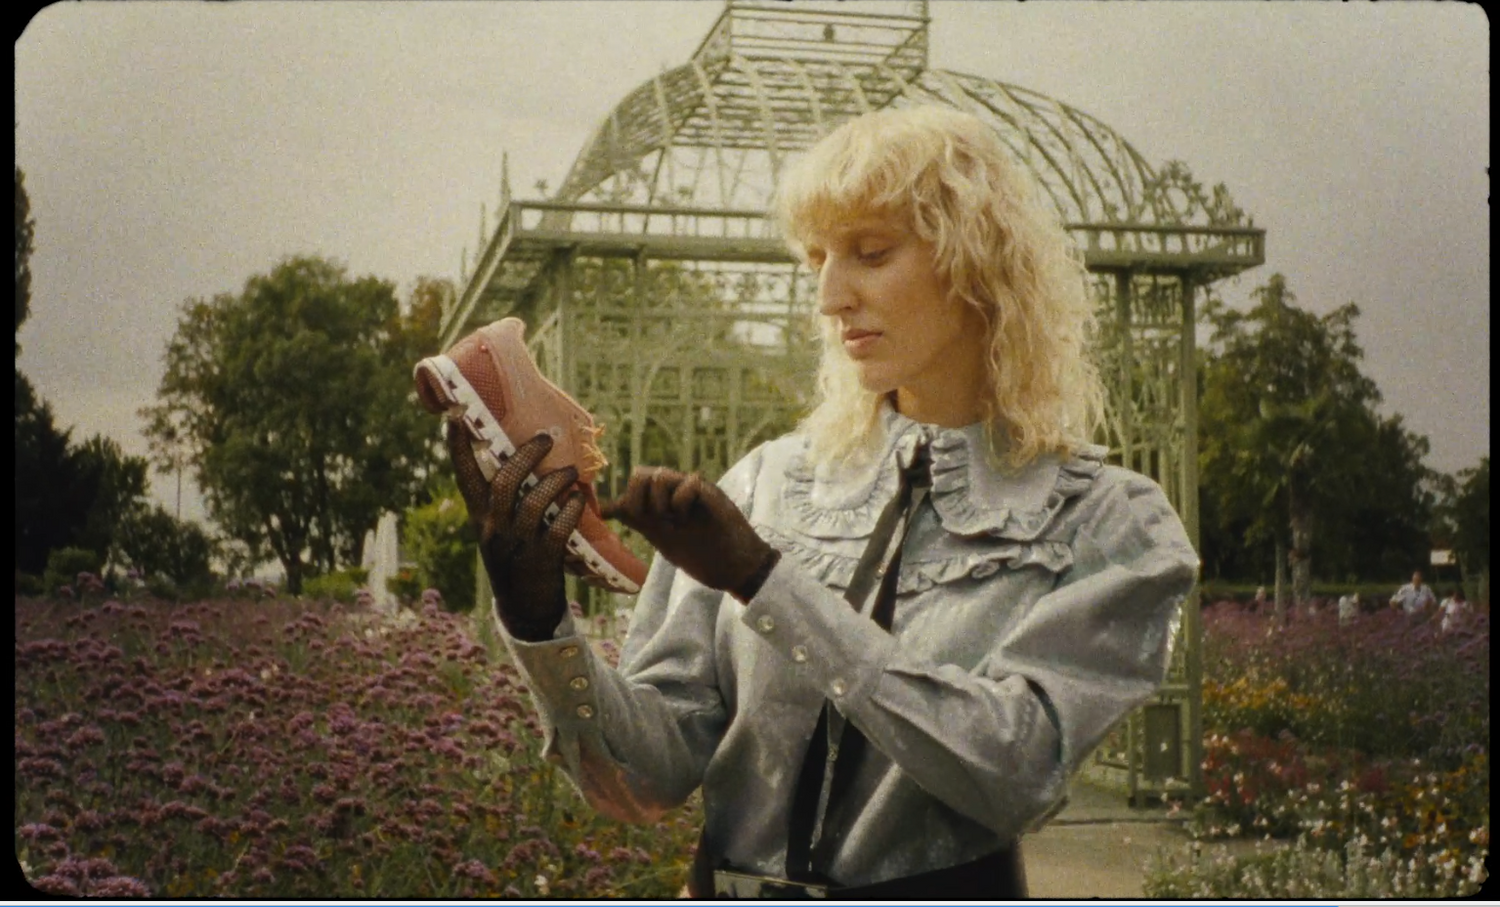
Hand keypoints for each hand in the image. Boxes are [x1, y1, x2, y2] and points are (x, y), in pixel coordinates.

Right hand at [447, 422, 585, 640]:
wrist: (525, 611)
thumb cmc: (516, 561)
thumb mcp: (499, 533)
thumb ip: (503, 504)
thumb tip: (521, 462)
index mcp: (480, 519)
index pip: (465, 476)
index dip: (458, 447)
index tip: (455, 417)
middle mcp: (494, 529)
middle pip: (505, 480)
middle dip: (526, 454)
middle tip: (546, 439)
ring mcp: (517, 544)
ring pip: (534, 501)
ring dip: (556, 480)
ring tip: (571, 471)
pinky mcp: (542, 560)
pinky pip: (558, 527)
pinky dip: (572, 510)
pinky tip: (580, 500)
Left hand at [600, 467, 778, 601]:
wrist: (735, 567)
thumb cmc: (703, 555)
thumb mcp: (663, 539)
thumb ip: (639, 522)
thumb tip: (606, 512)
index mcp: (660, 504)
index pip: (633, 487)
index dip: (620, 498)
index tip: (604, 513)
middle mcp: (674, 493)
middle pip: (640, 474)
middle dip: (637, 499)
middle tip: (653, 521)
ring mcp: (692, 491)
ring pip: (659, 475)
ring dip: (658, 503)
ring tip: (675, 522)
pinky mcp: (710, 492)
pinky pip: (687, 482)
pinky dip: (681, 502)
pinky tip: (688, 518)